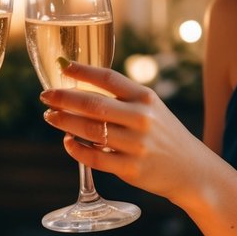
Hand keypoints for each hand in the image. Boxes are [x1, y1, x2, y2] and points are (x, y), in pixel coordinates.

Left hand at [40, 62, 203, 205]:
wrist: (191, 170)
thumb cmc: (163, 135)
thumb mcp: (152, 109)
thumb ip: (122, 99)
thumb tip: (78, 88)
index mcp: (146, 98)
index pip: (109, 78)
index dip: (83, 70)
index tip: (61, 65)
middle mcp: (142, 119)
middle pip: (93, 104)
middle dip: (64, 98)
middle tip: (45, 96)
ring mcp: (136, 145)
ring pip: (89, 131)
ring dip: (64, 122)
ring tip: (50, 116)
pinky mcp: (131, 169)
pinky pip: (94, 158)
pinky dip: (76, 149)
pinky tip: (68, 142)